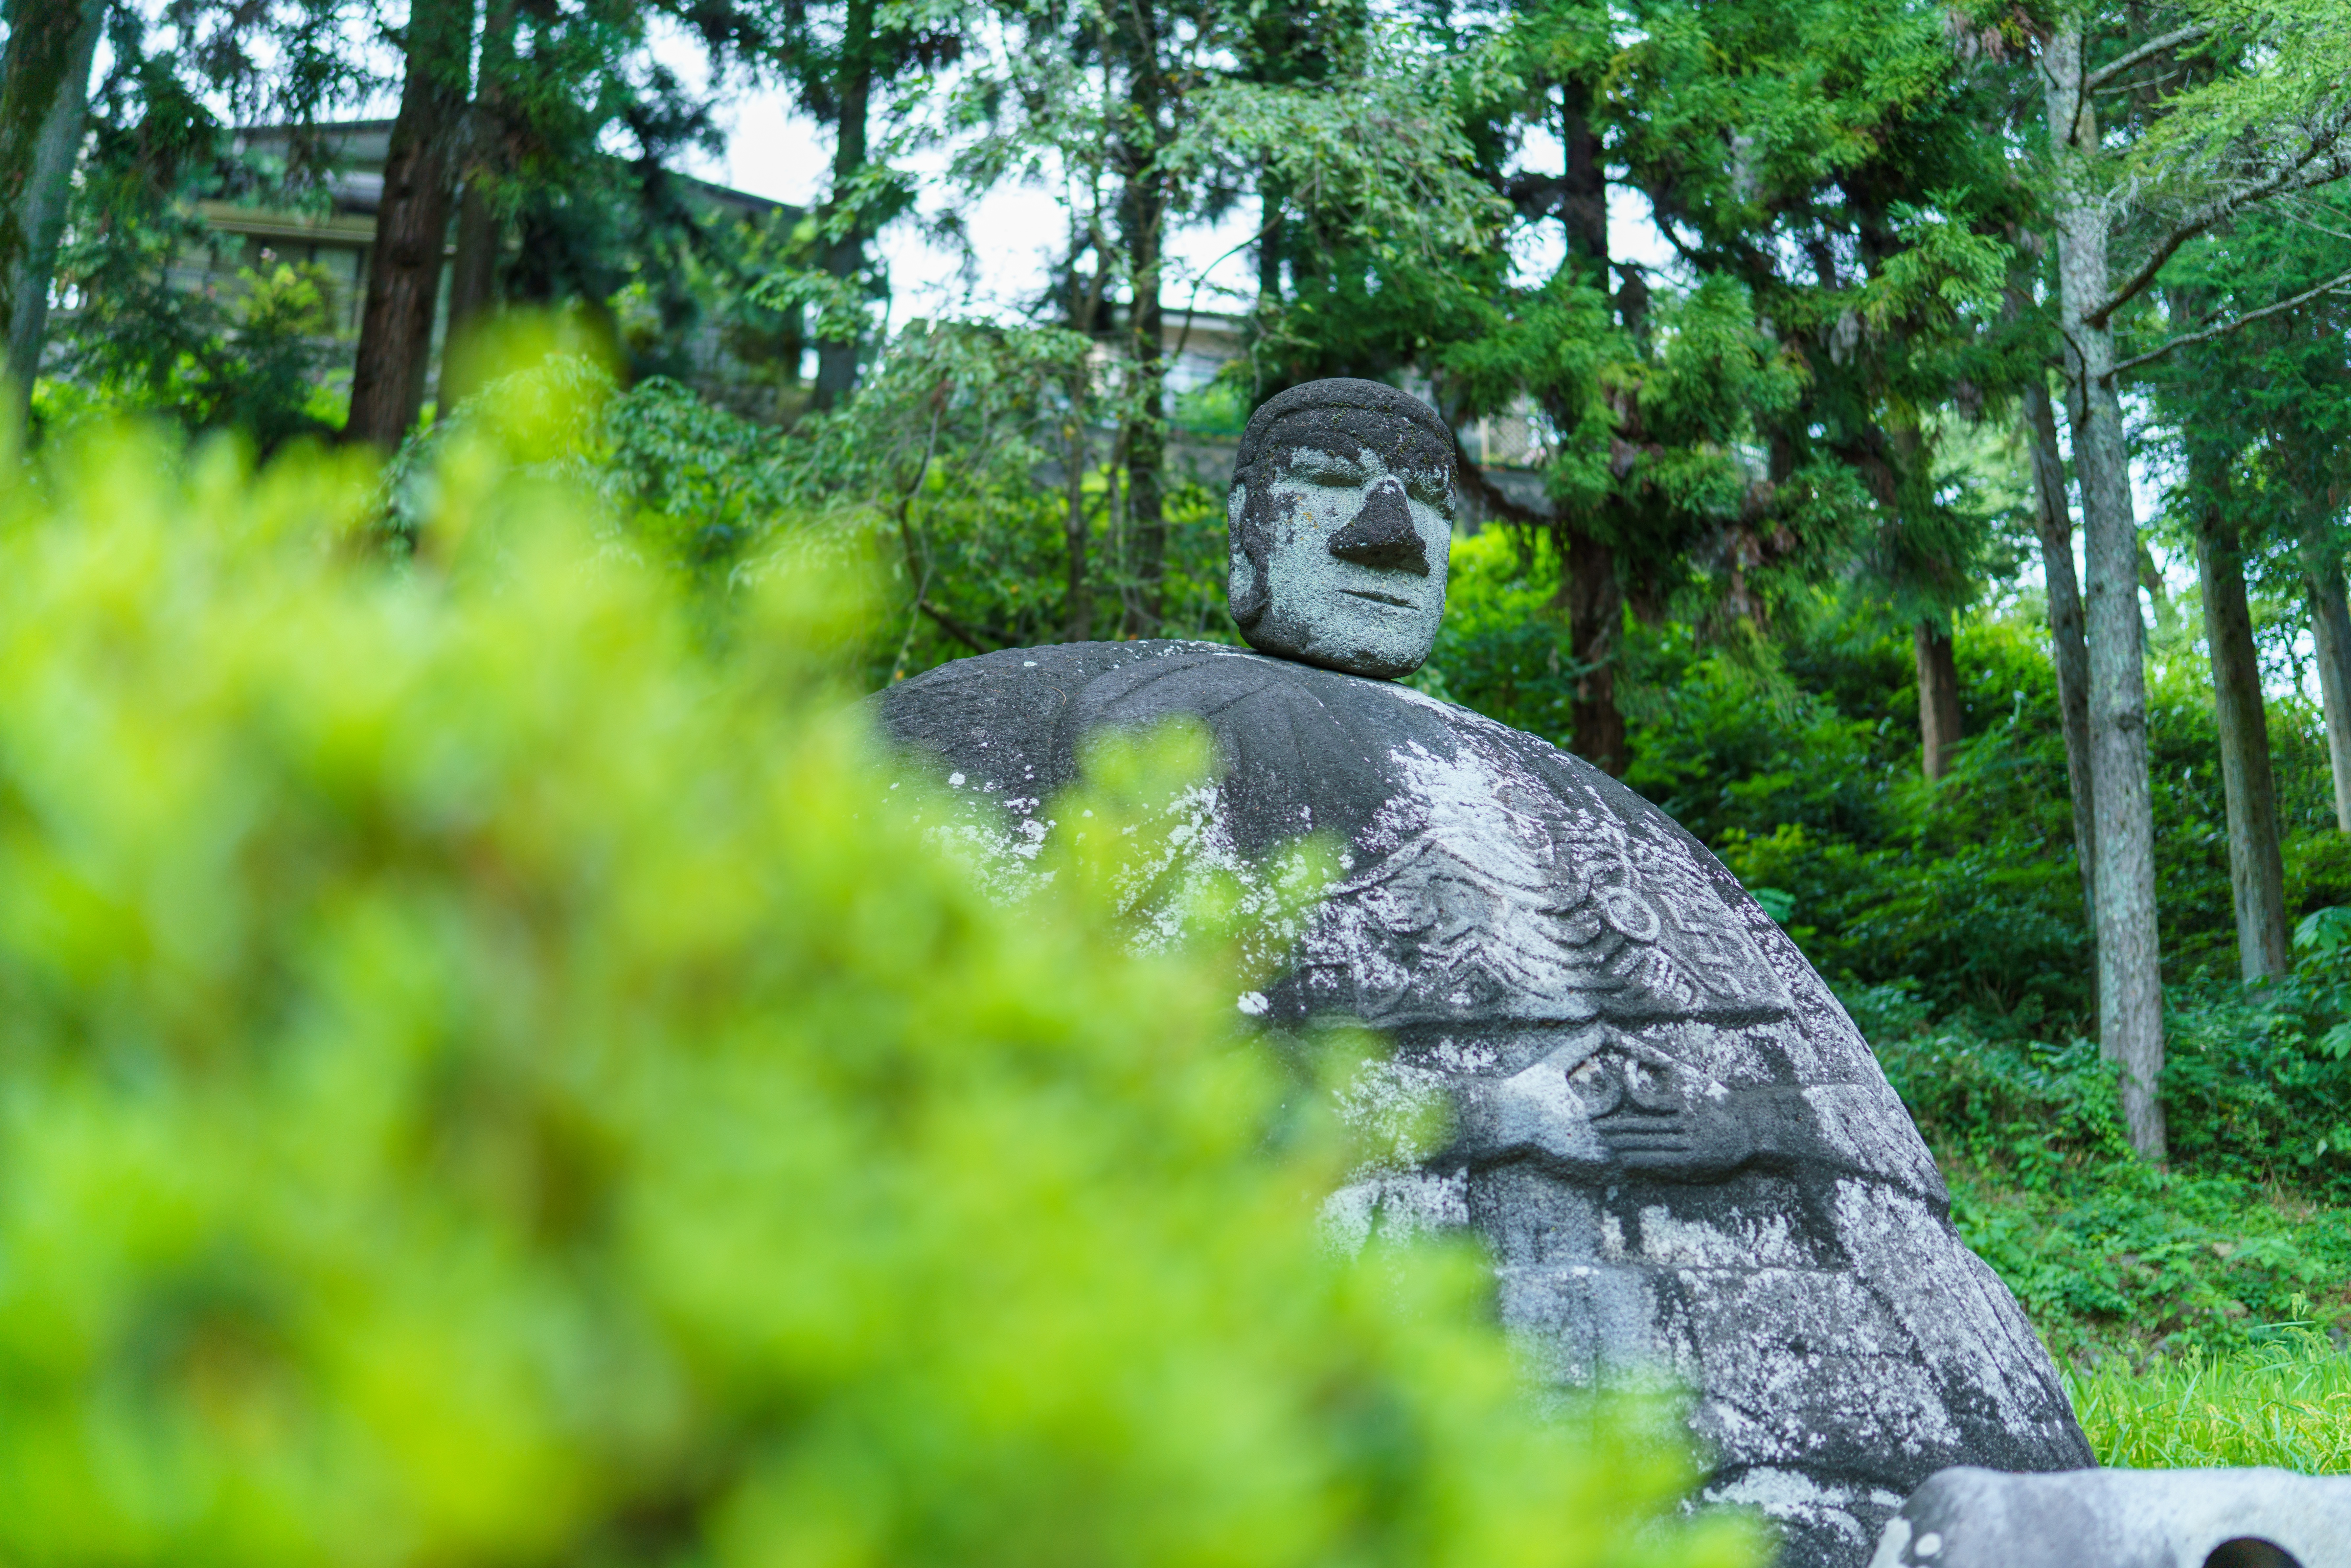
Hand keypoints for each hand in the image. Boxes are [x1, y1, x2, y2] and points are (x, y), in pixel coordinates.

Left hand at [1588, 1061, 1756, 1182]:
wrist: (1752, 1126)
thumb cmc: (1716, 1098)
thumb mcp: (1689, 1075)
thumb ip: (1660, 1062)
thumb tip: (1629, 1048)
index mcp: (1685, 1100)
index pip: (1646, 1100)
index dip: (1626, 1102)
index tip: (1607, 1106)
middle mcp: (1686, 1121)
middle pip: (1644, 1125)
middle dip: (1616, 1128)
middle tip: (1592, 1127)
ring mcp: (1692, 1141)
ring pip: (1652, 1143)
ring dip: (1625, 1145)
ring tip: (1603, 1144)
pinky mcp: (1696, 1160)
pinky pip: (1664, 1160)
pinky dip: (1643, 1160)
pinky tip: (1625, 1160)